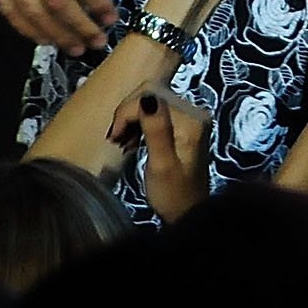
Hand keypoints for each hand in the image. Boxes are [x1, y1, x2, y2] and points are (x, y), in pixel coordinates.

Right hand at [0, 0, 125, 52]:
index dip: (97, 2)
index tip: (113, 18)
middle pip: (56, 0)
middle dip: (81, 26)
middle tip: (99, 42)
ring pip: (32, 12)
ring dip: (57, 35)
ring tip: (78, 49)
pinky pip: (9, 11)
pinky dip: (28, 30)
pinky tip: (47, 40)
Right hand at [109, 87, 210, 222]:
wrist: (188, 213)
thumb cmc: (173, 195)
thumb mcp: (162, 165)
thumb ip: (156, 130)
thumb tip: (147, 98)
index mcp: (191, 119)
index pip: (150, 95)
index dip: (126, 112)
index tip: (114, 137)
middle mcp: (193, 112)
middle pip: (150, 94)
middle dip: (127, 114)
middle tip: (115, 139)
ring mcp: (188, 117)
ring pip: (150, 101)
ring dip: (130, 119)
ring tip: (122, 143)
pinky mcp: (182, 125)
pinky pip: (154, 112)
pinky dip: (138, 124)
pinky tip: (131, 141)